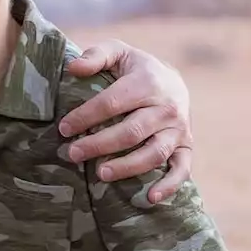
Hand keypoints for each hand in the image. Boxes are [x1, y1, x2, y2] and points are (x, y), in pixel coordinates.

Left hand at [58, 39, 192, 202]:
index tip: (63, 128)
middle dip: (99, 144)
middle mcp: (167, 108)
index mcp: (148, 82)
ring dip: (128, 167)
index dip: (85, 116)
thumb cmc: (135, 68)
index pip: (112, 103)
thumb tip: (72, 68)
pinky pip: (182, 169)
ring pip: (154, 153)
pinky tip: (150, 198)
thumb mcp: (117, 52)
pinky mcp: (187, 146)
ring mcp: (179, 130)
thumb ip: (95, 56)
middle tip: (72, 153)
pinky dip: (169, 186)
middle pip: (131, 131)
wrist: (172, 80)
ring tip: (100, 174)